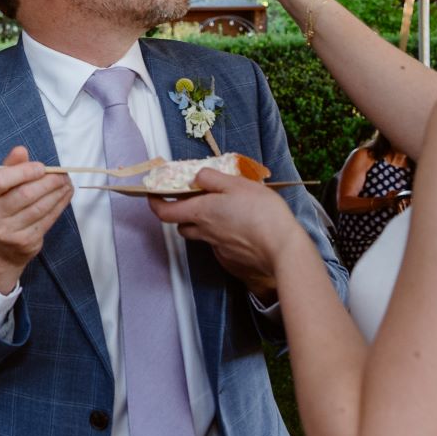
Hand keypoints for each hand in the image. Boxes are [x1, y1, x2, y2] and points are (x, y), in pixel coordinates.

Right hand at [0, 147, 72, 293]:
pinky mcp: (24, 242)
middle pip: (24, 194)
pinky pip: (46, 220)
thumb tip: (21, 150)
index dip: (23, 171)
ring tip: (66, 183)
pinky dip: (59, 206)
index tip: (41, 167)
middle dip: (47, 182)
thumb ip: (9, 167)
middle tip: (62, 175)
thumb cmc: (0, 208)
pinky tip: (65, 196)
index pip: (0, 180)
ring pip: (38, 208)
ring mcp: (7, 232)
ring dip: (57, 193)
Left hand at [147, 168, 303, 297]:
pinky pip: (218, 245)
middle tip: (195, 200)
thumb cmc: (262, 213)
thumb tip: (197, 176)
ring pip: (201, 235)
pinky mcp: (231, 259)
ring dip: (202, 224)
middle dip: (182, 213)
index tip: (154, 193)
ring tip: (222, 211)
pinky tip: (240, 228)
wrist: (282, 249)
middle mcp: (205, 232)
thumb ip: (212, 178)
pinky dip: (222, 235)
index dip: (155, 202)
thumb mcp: (236, 184)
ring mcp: (218, 248)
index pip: (164, 212)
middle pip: (181, 225)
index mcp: (201, 212)